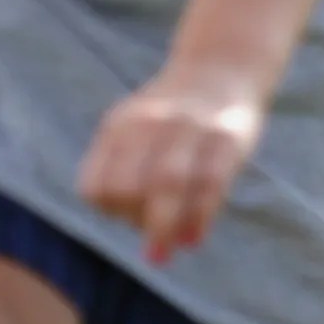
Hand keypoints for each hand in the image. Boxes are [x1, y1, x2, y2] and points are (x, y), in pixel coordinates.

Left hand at [78, 65, 265, 263]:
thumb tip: (144, 241)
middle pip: (128, 188)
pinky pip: (209, 183)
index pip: (97, 185)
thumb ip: (127, 177)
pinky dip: (199, 217)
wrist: (222, 68)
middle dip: (135, 221)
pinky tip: (193, 239)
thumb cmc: (173, 118)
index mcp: (120, 126)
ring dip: (162, 228)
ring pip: (167, 185)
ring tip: (162, 256)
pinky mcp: (227, 138)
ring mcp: (189, 128)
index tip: (126, 214)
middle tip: (152, 234)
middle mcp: (150, 124)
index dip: (108, 209)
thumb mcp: (135, 132)